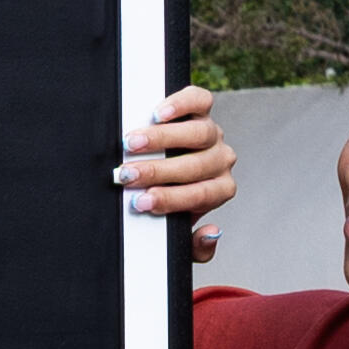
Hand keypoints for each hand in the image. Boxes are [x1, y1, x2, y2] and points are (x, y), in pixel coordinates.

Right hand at [124, 79, 240, 244]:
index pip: (200, 195)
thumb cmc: (173, 200)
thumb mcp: (182, 231)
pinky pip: (199, 101)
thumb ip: (196, 246)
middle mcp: (220, 160)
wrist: (173, 172)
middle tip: (127, 175)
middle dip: (157, 172)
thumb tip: (211, 233)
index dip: (171, 199)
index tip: (141, 202)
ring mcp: (213, 133)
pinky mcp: (202, 109)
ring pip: (198, 132)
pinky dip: (181, 104)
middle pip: (195, 165)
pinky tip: (158, 113)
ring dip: (161, 139)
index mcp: (219, 190)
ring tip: (132, 143)